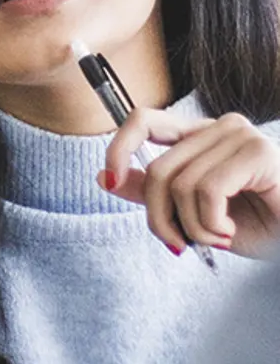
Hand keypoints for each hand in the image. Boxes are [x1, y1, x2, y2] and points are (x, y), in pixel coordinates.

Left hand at [100, 109, 279, 257]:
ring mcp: (240, 135)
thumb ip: (152, 192)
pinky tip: (230, 232)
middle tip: (178, 243)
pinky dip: (210, 223)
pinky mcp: (258, 153)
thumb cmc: (258, 226)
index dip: (118, 147)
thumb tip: (104, 176)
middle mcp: (218, 126)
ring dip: (191, 227)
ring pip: (179, 183)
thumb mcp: (191, 212)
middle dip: (159, 217)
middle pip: (158, 167)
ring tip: (216, 238)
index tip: (110, 180)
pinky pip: (207, 190)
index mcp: (199, 134)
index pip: (143, 120)